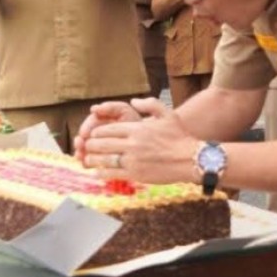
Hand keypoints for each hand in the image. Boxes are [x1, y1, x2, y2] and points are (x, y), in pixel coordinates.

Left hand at [82, 101, 198, 184]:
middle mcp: (132, 143)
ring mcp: (133, 159)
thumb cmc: (180, 136)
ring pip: (105, 159)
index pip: (108, 129)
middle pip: (102, 144)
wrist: (191, 159)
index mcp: (137, 128)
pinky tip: (97, 172)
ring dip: (92, 159)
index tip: (92, 135)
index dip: (96, 132)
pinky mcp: (136, 174)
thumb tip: (133, 101)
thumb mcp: (167, 114)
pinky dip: (101, 173)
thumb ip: (149, 104)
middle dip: (90, 145)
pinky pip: (113, 173)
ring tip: (87, 159)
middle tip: (85, 147)